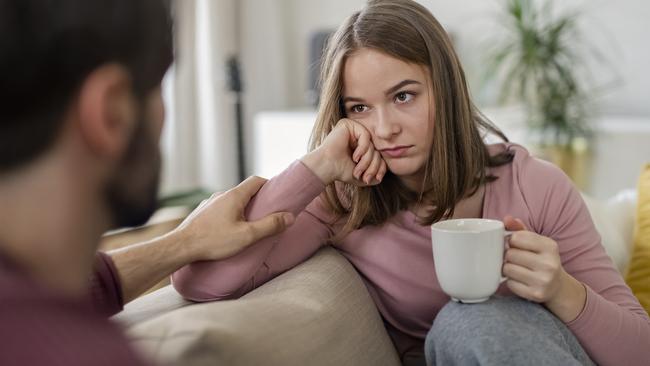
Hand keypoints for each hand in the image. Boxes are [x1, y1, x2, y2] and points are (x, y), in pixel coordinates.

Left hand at [172, 176, 294, 261]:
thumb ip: (270, 225)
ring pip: (231, 201)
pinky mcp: (201, 213)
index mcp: (234, 196)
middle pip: (244, 191)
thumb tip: (289, 217)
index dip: (269, 185)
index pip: (256, 180)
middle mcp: (221, 195)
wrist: (180, 247)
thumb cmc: (213, 241)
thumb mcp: (247, 236)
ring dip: (242, 209)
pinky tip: (228, 231)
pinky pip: (220, 210)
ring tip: (248, 226)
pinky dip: (228, 216)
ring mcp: (209, 203)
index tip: (277, 196)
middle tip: (266, 215)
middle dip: (257, 200)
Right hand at [302, 118, 386, 185]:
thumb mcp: (363, 175)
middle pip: (376, 150)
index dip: (379, 167)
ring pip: (371, 144)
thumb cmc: (340, 171)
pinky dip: (363, 148)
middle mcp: (357, 136)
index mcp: (360, 146)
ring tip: (357, 169)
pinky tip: (355, 157)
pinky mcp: (348, 124)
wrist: (326, 167)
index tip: (376, 178)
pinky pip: (365, 135)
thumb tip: (383, 174)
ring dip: (367, 160)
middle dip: (373, 166)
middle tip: (365, 177)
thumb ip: (375, 174)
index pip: (377, 154)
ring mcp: (353, 129)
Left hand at [502, 215, 585, 321]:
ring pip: (508, 269)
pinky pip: (510, 284)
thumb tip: (507, 219)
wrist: (557, 285)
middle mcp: (550, 263)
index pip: (516, 238)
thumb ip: (519, 228)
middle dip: (508, 255)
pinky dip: (511, 281)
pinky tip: (520, 280)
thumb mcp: (535, 241)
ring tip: (517, 268)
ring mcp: (544, 280)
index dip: (511, 241)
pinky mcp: (536, 294)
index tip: (515, 244)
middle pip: (510, 254)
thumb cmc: (541, 259)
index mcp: (550, 246)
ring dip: (508, 268)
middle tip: (515, 258)